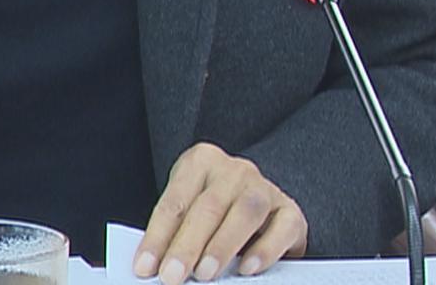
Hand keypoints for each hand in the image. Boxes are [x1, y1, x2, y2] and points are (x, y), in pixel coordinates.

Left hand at [135, 143, 307, 282]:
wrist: (256, 201)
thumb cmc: (213, 211)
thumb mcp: (189, 212)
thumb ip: (176, 232)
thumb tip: (157, 266)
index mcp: (201, 162)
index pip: (175, 201)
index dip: (158, 237)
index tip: (145, 267)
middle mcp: (234, 170)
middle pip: (209, 206)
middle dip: (187, 245)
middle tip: (172, 276)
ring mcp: (265, 188)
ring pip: (246, 212)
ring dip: (222, 246)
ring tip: (204, 274)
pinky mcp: (290, 211)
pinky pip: (282, 227)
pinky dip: (265, 250)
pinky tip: (247, 269)